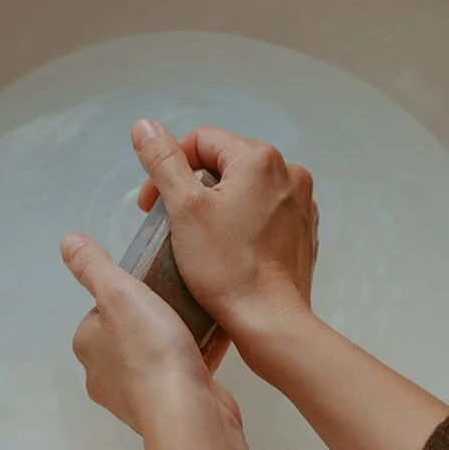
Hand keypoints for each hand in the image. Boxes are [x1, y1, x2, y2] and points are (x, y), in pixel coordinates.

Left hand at [60, 232, 238, 436]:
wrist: (187, 411)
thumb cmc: (151, 353)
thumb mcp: (119, 292)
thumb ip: (93, 266)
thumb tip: (69, 243)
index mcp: (87, 345)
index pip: (102, 309)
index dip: (129, 294)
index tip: (151, 288)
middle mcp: (104, 374)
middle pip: (129, 332)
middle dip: (153, 318)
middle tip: (177, 303)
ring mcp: (135, 395)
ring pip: (154, 355)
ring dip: (174, 340)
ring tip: (196, 323)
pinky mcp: (166, 406)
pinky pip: (177, 374)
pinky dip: (192, 360)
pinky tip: (209, 346)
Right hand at [131, 120, 317, 362]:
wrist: (270, 321)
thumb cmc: (228, 270)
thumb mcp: (184, 209)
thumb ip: (163, 162)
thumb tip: (145, 128)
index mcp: (259, 159)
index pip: (201, 141)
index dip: (169, 168)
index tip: (153, 205)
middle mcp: (288, 174)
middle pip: (224, 164)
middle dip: (193, 188)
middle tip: (172, 224)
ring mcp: (300, 204)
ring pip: (245, 190)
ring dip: (218, 206)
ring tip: (200, 240)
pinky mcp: (303, 231)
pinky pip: (264, 215)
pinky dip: (243, 225)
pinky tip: (228, 252)